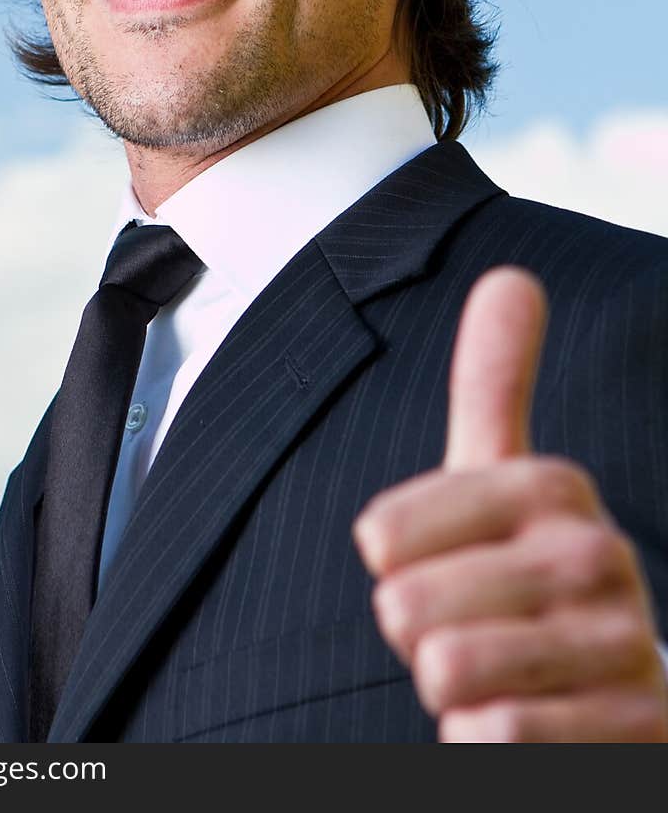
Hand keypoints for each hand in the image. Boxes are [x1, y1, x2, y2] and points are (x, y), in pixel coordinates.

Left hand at [352, 266, 667, 740]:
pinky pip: (494, 736)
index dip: (393, 568)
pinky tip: (521, 727)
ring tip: (493, 678)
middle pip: (407, 607)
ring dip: (448, 690)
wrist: (607, 699)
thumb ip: (495, 384)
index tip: (446, 567)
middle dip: (417, 636)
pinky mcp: (634, 729)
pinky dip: (482, 743)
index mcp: (551, 485)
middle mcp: (596, 554)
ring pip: (448, 670)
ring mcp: (620, 645)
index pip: (384, 534)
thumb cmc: (524, 582)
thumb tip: (513, 274)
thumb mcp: (500, 480)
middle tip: (469, 631)